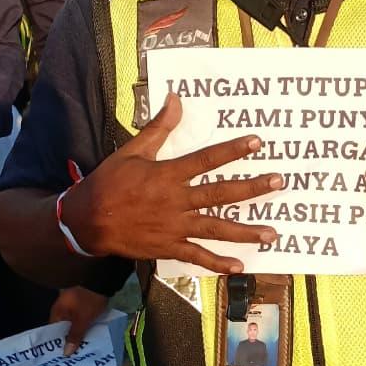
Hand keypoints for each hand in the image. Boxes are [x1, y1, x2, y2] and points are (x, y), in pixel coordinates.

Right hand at [50, 286, 109, 355]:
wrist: (102, 280)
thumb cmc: (89, 301)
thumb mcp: (82, 320)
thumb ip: (74, 336)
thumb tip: (65, 353)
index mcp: (57, 311)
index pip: (52, 332)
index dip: (56, 344)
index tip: (61, 358)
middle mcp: (61, 308)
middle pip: (62, 328)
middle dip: (68, 340)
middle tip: (73, 357)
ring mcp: (72, 304)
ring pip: (72, 323)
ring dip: (76, 333)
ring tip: (82, 350)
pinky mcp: (82, 303)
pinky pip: (79, 318)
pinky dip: (82, 326)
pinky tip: (88, 335)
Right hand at [60, 93, 281, 271]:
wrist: (87, 220)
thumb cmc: (109, 183)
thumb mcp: (133, 151)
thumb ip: (159, 128)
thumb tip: (175, 99)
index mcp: (168, 175)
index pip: (207, 160)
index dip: (233, 150)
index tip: (257, 142)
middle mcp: (176, 201)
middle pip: (220, 194)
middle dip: (252, 189)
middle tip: (278, 182)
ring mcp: (174, 226)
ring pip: (216, 228)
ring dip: (245, 232)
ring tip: (271, 233)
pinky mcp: (168, 247)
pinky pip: (197, 256)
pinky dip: (217, 262)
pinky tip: (239, 266)